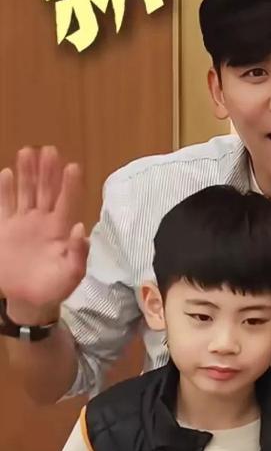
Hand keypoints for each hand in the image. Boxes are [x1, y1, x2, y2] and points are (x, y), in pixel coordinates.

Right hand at [0, 146, 88, 323]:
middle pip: (46, 191)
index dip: (70, 185)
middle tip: (49, 150)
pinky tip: (5, 174)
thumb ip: (78, 254)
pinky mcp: (5, 229)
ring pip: (25, 192)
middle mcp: (43, 222)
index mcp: (60, 230)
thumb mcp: (72, 274)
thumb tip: (82, 229)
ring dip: (26, 173)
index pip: (67, 202)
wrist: (30, 301)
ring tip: (28, 151)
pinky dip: (3, 191)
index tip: (73, 166)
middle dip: (47, 171)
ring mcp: (23, 223)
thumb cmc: (55, 288)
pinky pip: (3, 206)